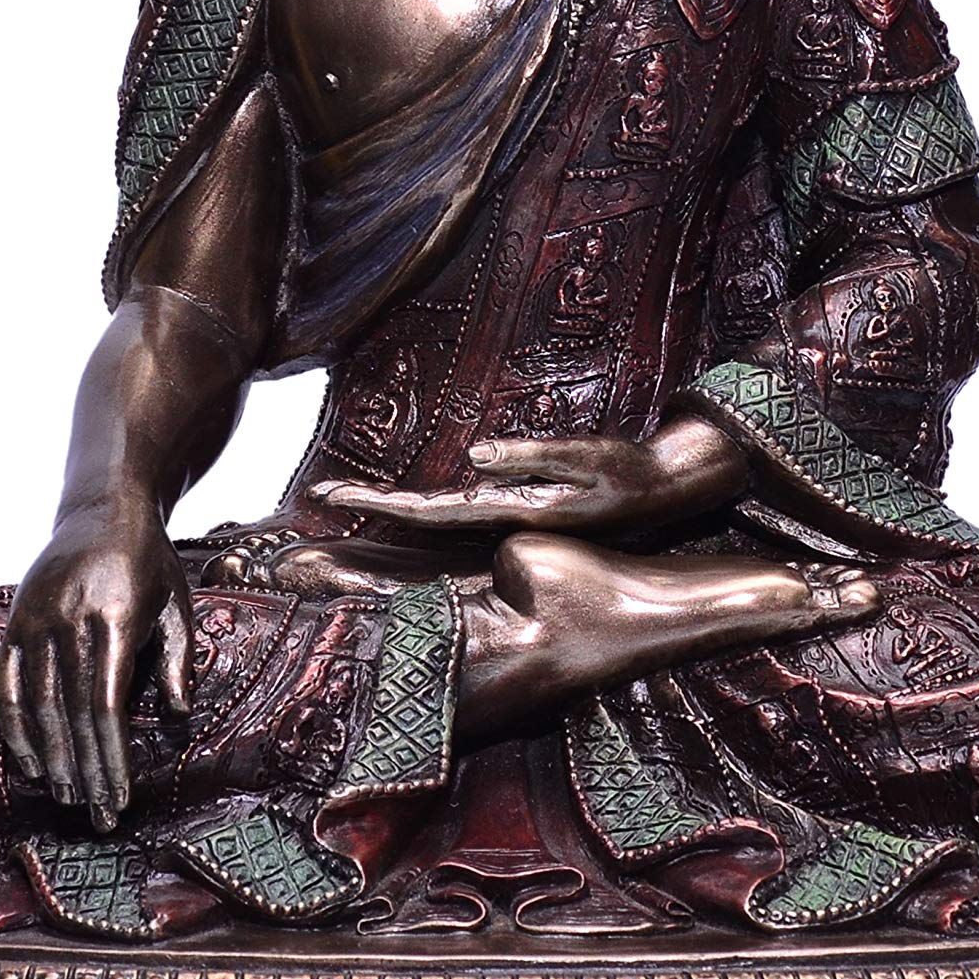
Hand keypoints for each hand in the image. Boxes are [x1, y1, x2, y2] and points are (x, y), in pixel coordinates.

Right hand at [0, 499, 192, 830]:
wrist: (103, 510)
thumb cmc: (149, 563)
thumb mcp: (176, 605)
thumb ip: (177, 660)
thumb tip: (179, 718)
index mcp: (112, 620)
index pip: (107, 707)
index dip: (111, 758)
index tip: (120, 797)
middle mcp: (67, 623)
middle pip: (72, 715)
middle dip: (86, 772)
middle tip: (97, 815)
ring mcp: (34, 622)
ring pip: (38, 706)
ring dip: (53, 760)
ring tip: (70, 798)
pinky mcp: (12, 624)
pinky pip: (7, 687)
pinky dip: (15, 730)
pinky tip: (30, 764)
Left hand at [313, 413, 747, 536]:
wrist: (665, 491)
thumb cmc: (629, 472)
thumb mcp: (587, 459)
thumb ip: (532, 459)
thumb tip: (474, 456)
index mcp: (508, 510)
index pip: (427, 511)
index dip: (378, 505)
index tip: (329, 498)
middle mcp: (499, 521)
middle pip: (417, 520)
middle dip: (368, 510)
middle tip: (314, 498)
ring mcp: (506, 520)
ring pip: (433, 522)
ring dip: (389, 514)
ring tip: (341, 503)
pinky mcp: (517, 513)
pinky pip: (457, 516)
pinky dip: (422, 513)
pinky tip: (399, 509)